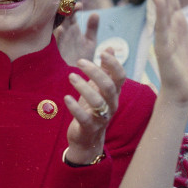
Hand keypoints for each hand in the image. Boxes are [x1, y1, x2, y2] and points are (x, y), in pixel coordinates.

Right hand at [54, 2, 97, 64]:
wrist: (80, 77)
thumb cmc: (84, 58)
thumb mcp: (90, 42)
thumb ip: (92, 28)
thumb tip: (95, 13)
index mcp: (72, 28)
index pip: (70, 13)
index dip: (73, 7)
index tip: (80, 5)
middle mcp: (63, 33)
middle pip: (60, 17)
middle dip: (63, 10)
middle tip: (69, 4)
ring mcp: (57, 42)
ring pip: (54, 27)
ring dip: (58, 20)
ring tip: (64, 13)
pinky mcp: (54, 53)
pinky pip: (51, 43)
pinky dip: (55, 36)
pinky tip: (59, 30)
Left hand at [63, 49, 124, 163]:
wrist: (88, 139)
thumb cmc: (93, 109)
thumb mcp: (100, 88)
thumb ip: (106, 69)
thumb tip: (110, 48)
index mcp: (114, 93)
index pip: (120, 77)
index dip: (114, 64)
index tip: (102, 52)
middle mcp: (111, 105)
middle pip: (109, 86)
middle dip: (95, 72)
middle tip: (79, 61)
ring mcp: (102, 118)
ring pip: (97, 101)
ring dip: (83, 87)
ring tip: (71, 76)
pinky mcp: (89, 128)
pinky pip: (84, 118)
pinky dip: (75, 107)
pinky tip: (66, 98)